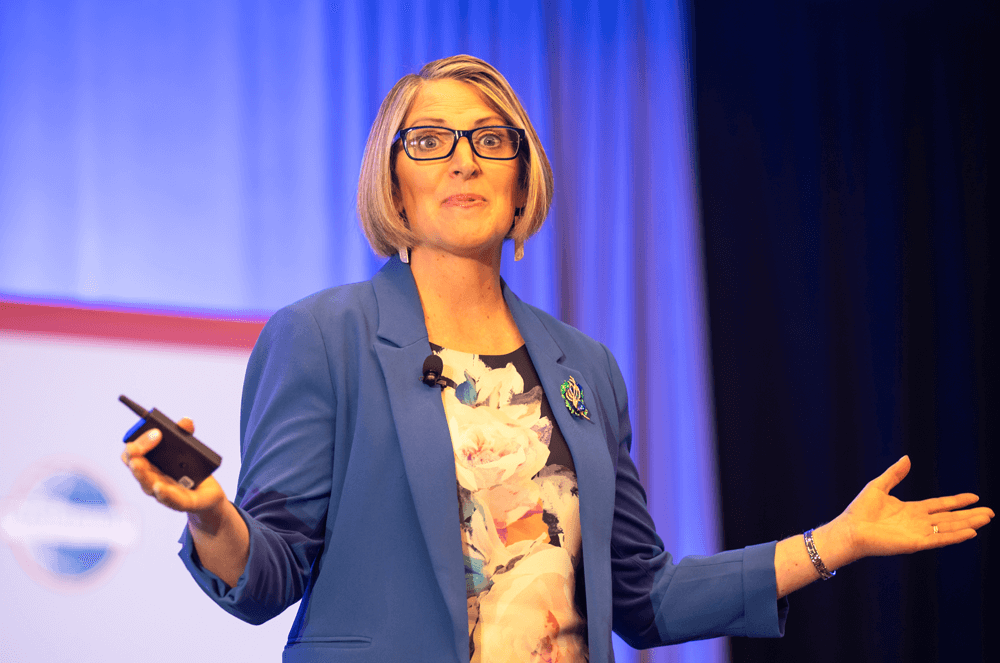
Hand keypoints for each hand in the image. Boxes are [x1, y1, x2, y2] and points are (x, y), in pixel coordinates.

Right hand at [121, 418, 226, 513]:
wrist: (207, 493)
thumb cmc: (191, 469)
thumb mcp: (189, 448)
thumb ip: (186, 433)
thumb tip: (186, 421)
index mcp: (149, 464)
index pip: (132, 454)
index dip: (138, 442)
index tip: (153, 431)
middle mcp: (151, 479)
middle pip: (136, 468)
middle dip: (134, 456)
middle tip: (135, 447)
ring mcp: (164, 493)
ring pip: (148, 485)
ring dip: (142, 474)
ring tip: (138, 464)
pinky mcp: (182, 503)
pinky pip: (171, 500)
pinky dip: (164, 494)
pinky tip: (160, 488)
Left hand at [837, 455, 993, 561]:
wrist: (850, 530)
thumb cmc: (859, 510)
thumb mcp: (878, 486)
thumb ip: (894, 474)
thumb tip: (907, 458)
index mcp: (911, 510)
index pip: (940, 505)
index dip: (957, 501)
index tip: (974, 497)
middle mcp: (918, 522)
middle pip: (950, 518)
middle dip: (970, 515)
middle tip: (990, 512)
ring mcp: (918, 533)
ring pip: (949, 528)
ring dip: (969, 523)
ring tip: (987, 518)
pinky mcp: (916, 543)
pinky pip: (940, 539)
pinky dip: (956, 536)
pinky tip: (971, 532)